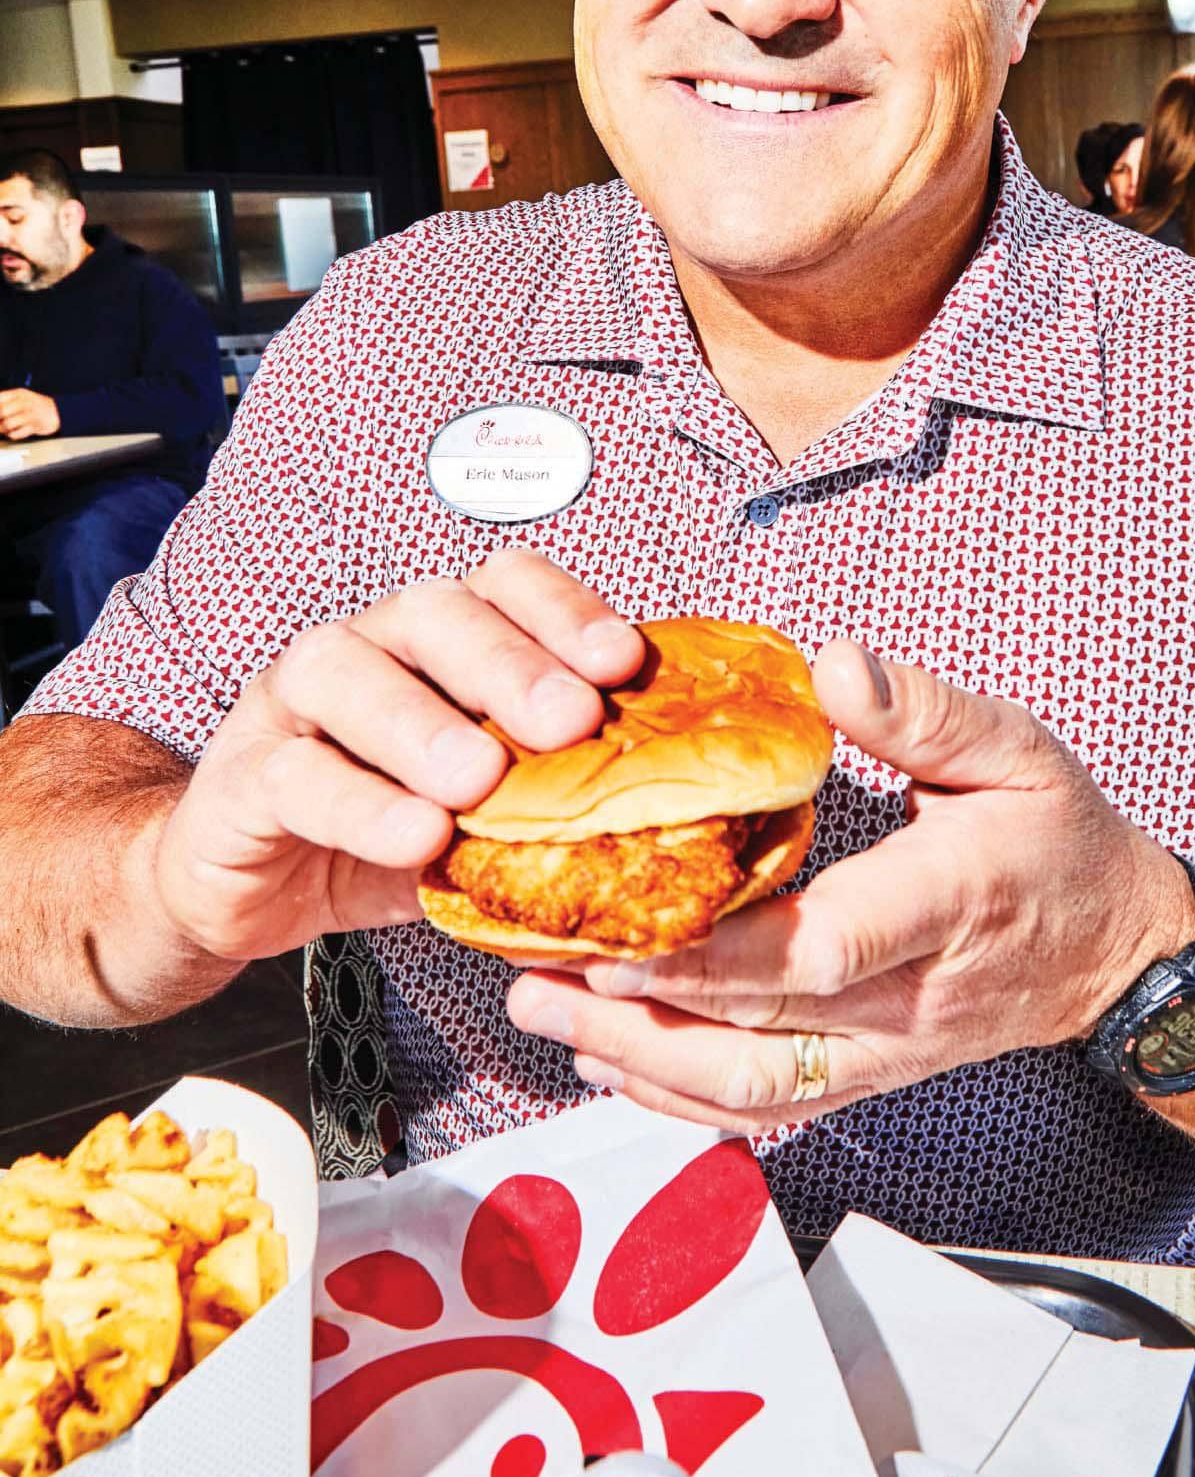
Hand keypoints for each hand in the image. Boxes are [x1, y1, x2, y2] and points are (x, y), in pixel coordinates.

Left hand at [0, 388, 59, 438]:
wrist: (57, 411)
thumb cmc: (34, 406)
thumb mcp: (21, 398)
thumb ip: (6, 402)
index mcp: (19, 393)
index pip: (0, 398)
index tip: (0, 415)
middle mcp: (25, 402)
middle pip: (3, 411)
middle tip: (0, 424)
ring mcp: (31, 413)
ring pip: (8, 423)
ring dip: (4, 429)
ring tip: (6, 429)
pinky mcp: (35, 426)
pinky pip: (17, 433)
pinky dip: (13, 435)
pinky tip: (15, 432)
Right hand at [153, 551, 642, 963]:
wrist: (248, 891)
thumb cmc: (388, 835)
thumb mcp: (485, 820)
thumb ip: (556, 810)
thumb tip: (669, 833)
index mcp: (440, 641)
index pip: (505, 586)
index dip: (565, 611)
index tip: (623, 662)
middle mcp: (369, 646)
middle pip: (437, 613)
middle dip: (510, 662)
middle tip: (569, 721)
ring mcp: (294, 703)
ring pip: (348, 673)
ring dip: (422, 724)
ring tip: (480, 780)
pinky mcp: (243, 777)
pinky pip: (295, 776)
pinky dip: (358, 804)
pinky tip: (414, 836)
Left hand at [507, 643, 1194, 1129]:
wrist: (1119, 954)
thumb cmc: (1061, 841)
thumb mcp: (1016, 751)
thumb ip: (923, 712)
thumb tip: (832, 666)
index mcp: (944, 906)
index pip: (823, 951)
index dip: (714, 955)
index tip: (619, 933)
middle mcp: (907, 1002)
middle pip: (756, 1033)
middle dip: (635, 1006)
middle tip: (534, 967)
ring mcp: (884, 1055)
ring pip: (748, 1089)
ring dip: (638, 1058)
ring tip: (543, 1010)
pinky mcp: (867, 1076)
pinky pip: (764, 1108)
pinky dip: (677, 1096)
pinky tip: (609, 1061)